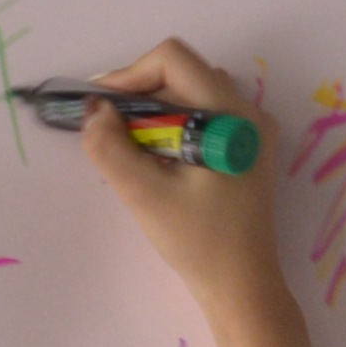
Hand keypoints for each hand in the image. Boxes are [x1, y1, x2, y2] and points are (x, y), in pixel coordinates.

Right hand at [76, 37, 286, 316]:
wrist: (242, 286)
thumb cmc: (199, 243)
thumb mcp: (146, 196)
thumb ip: (112, 149)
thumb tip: (94, 111)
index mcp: (232, 115)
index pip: (173, 60)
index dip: (130, 75)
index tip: (101, 109)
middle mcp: (249, 112)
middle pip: (182, 74)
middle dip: (139, 96)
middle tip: (110, 132)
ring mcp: (251, 130)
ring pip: (191, 94)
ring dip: (155, 112)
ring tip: (134, 150)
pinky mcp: (245, 149)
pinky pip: (203, 116)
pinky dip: (173, 127)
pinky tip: (158, 161)